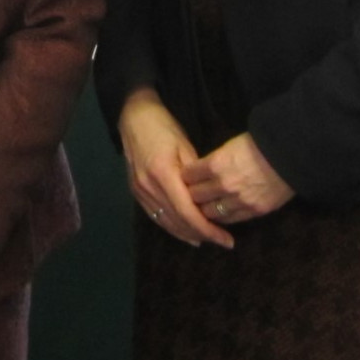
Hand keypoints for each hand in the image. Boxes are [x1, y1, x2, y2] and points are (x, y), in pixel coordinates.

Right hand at [118, 88, 233, 248]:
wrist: (134, 118)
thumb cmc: (164, 127)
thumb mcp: (185, 146)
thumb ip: (196, 175)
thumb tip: (210, 199)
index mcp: (162, 173)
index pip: (187, 211)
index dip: (207, 229)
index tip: (226, 238)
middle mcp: (148, 187)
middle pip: (177, 221)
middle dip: (201, 234)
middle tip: (222, 241)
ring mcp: (139, 192)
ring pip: (166, 223)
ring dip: (187, 234)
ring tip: (208, 240)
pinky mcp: (136, 193)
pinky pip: (156, 217)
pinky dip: (173, 227)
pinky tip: (187, 234)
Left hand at [183, 133, 294, 223]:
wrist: (290, 154)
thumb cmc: (261, 143)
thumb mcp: (231, 145)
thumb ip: (214, 161)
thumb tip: (200, 171)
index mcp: (216, 164)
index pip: (188, 176)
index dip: (183, 177)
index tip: (182, 178)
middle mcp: (223, 185)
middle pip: (195, 196)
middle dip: (189, 195)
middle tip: (186, 196)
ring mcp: (238, 200)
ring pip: (209, 212)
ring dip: (203, 210)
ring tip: (200, 208)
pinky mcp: (254, 211)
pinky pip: (230, 220)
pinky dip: (221, 218)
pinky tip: (218, 216)